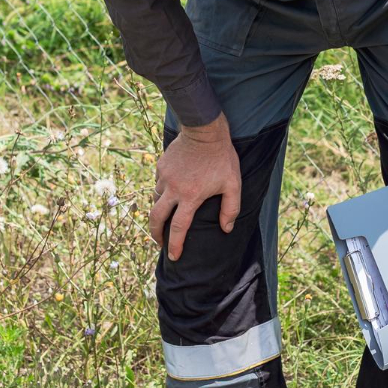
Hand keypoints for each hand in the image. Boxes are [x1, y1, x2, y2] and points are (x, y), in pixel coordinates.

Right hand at [149, 112, 241, 261]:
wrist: (204, 130)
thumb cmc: (222, 158)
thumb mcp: (233, 184)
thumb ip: (230, 209)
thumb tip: (226, 229)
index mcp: (190, 197)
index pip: (178, 228)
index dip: (174, 245)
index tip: (174, 257)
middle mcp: (173, 189)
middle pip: (156, 218)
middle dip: (155, 234)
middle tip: (159, 242)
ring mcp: (164, 177)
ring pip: (155, 200)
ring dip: (159, 212)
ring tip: (165, 218)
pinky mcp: (161, 166)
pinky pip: (157, 184)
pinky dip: (161, 192)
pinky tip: (169, 193)